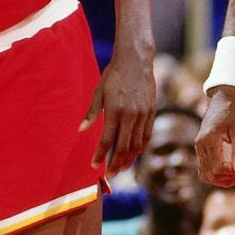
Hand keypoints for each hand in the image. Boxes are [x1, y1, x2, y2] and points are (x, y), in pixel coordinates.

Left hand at [80, 47, 154, 177]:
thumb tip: (82, 130)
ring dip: (129, 159)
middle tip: (110, 174)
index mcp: (115, 109)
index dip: (100, 155)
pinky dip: (140, 147)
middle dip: (115, 163)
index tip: (95, 165)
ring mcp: (143, 113)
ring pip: (137, 143)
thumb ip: (92, 112)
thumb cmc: (114, 74)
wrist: (136, 60)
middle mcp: (131, 114)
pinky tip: (134, 153)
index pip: (107, 140)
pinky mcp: (152, 111)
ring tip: (122, 168)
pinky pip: (147, 134)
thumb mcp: (99, 90)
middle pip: (123, 146)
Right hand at [194, 85, 234, 186]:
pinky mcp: (200, 146)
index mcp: (209, 139)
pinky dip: (214, 173)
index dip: (230, 174)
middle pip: (209, 174)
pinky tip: (227, 171)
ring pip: (204, 173)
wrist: (222, 98)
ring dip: (219, 179)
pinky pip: (203, 167)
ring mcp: (198, 146)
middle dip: (225, 180)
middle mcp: (200, 144)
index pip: (217, 168)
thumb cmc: (233, 113)